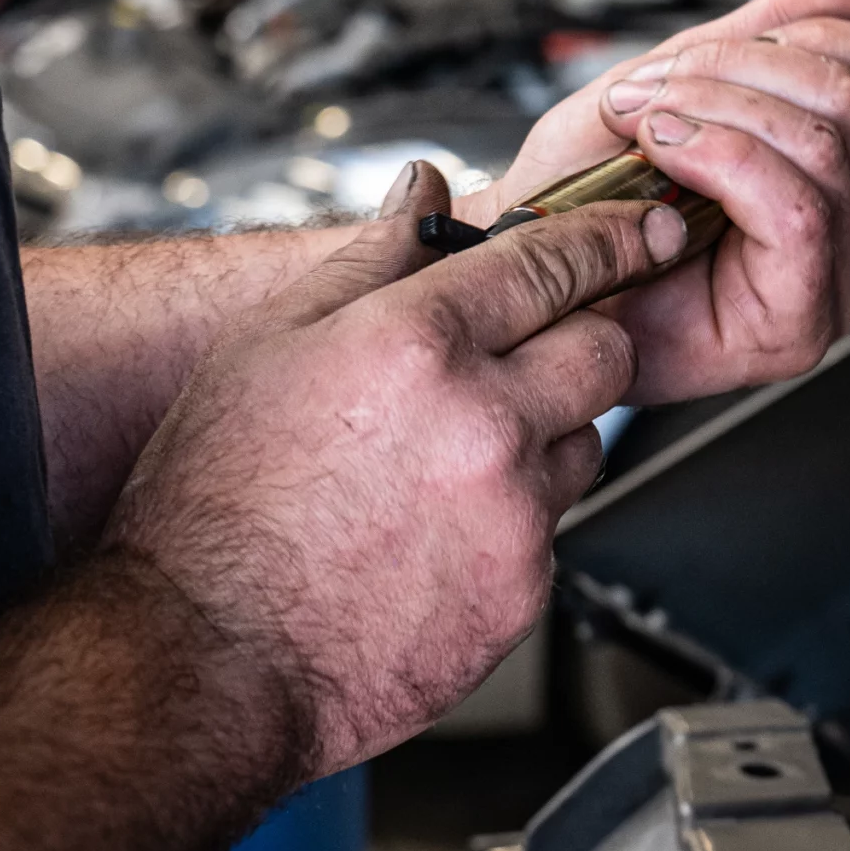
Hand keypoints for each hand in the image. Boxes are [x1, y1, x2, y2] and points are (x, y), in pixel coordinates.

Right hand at [104, 165, 683, 775]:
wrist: (209, 659)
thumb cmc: (217, 508)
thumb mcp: (267, 346)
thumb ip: (367, 258)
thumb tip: (422, 190)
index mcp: (417, 346)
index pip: (556, 262)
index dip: (611, 237)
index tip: (640, 230)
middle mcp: (483, 424)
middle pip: (606, 350)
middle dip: (584, 339)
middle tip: (530, 354)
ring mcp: (513, 513)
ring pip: (587, 443)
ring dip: (547, 435)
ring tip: (448, 461)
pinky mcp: (525, 590)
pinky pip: (554, 529)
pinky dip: (515, 520)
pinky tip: (438, 530)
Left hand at [465, 0, 849, 403]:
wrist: (529, 279)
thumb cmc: (591, 201)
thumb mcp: (689, 78)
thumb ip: (786, 20)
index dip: (807, 32)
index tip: (710, 55)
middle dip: (737, 67)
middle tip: (656, 92)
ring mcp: (839, 281)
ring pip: (827, 143)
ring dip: (714, 109)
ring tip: (648, 128)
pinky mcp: (803, 321)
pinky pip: (797, 205)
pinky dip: (718, 156)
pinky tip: (665, 158)